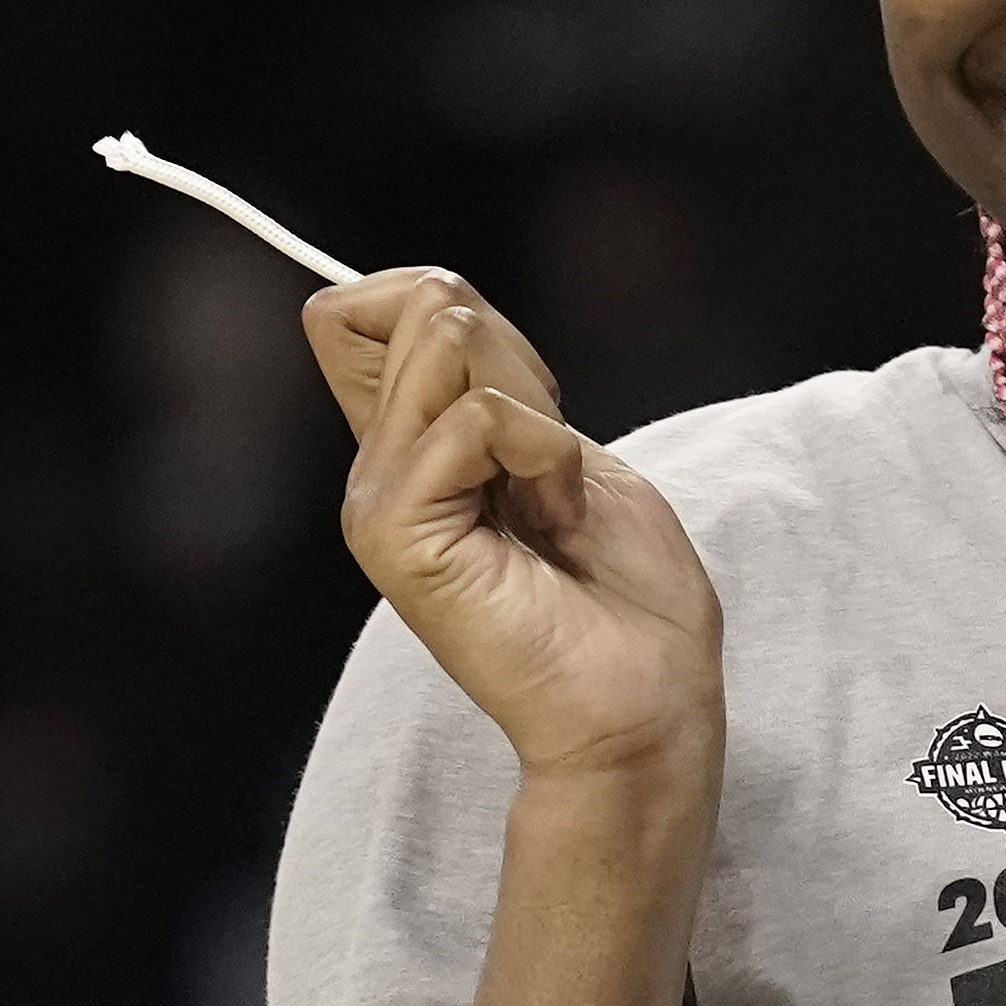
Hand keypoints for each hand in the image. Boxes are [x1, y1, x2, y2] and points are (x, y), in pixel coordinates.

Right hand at [311, 274, 725, 788]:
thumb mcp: (564, 449)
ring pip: (446, 341)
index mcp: (413, 448)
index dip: (443, 302)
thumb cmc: (627, 594)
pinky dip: (544, 453)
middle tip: (548, 466)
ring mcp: (378, 500)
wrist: (646, 702)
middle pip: (419, 302)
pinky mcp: (395, 529)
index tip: (525, 395)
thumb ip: (489, 383)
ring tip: (549, 501)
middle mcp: (379, 469)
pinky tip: (550, 523)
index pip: (359, 311)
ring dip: (537, 410)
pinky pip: (476, 418)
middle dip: (517, 359)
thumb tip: (437, 303)